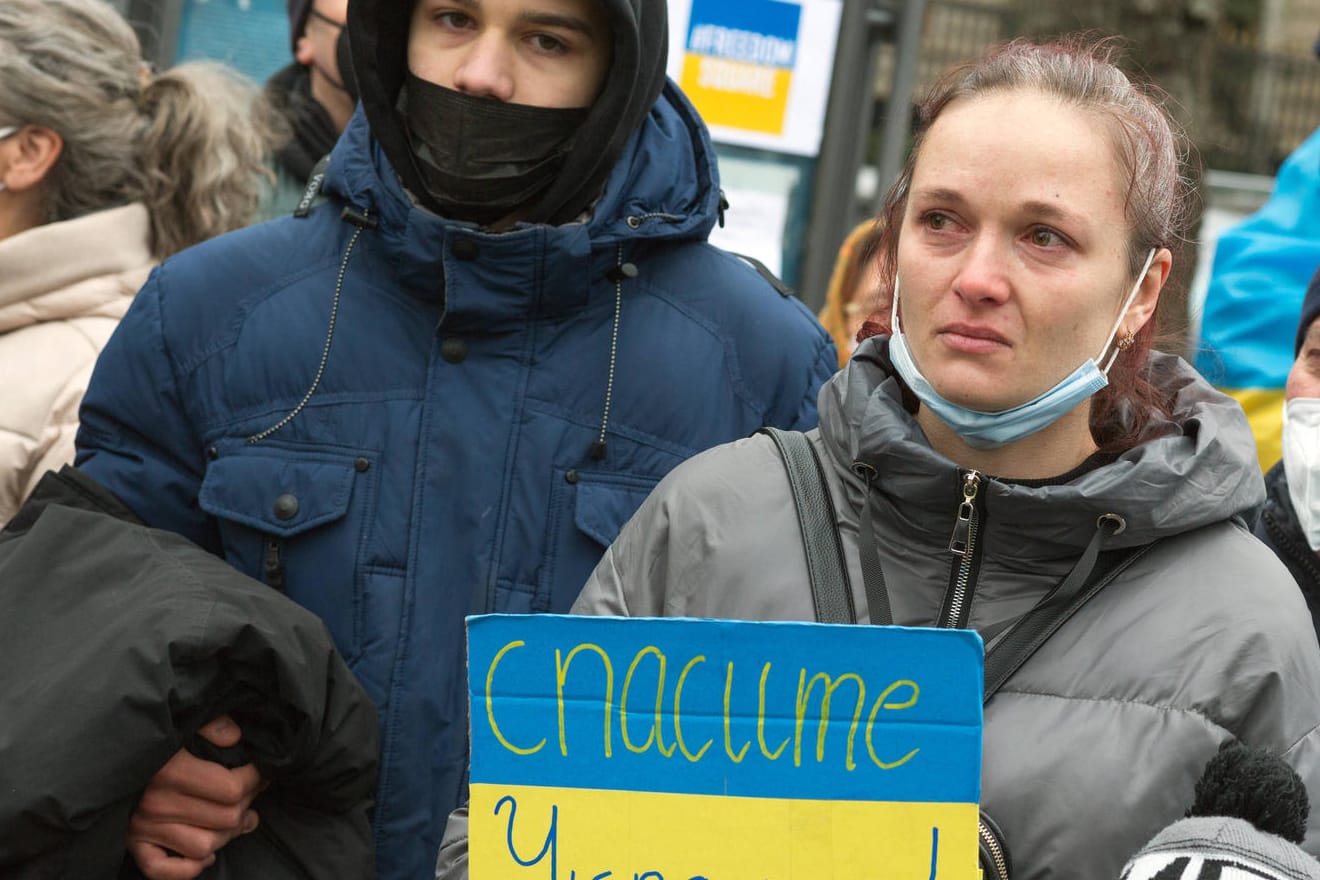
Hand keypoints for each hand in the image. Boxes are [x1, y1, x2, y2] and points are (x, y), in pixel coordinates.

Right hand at [127, 715, 263, 879]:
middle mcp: (157, 803)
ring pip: (205, 847)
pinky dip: (189, 868)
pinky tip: (205, 853)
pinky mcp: (134, 844)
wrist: (107, 754)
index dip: (255, 780)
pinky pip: (165, 870)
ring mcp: (143, 827)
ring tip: (235, 819)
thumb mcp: (182, 722)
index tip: (258, 772)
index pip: (233, 789)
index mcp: (172, 770)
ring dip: (226, 835)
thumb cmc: (154, 738)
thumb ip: (212, 724)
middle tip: (251, 794)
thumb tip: (235, 737)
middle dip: (247, 805)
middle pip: (226, 819)